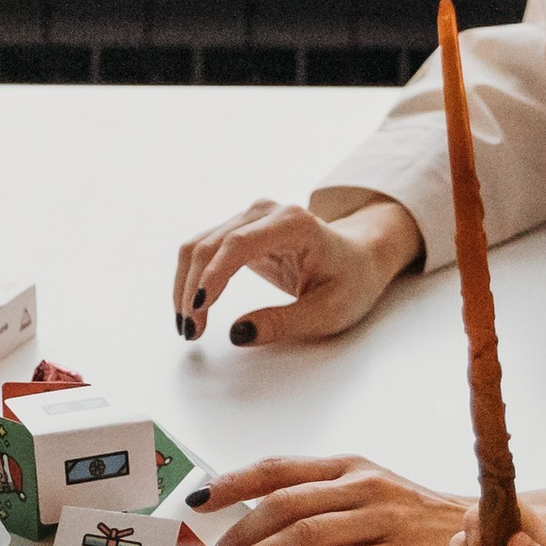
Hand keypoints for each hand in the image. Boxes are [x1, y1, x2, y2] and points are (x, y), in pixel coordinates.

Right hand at [172, 195, 422, 346]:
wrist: (360, 257)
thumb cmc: (351, 282)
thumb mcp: (328, 312)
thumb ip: (284, 323)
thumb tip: (237, 334)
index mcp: (294, 223)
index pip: (240, 244)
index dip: (214, 275)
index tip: (199, 308)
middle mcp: (266, 212)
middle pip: (211, 245)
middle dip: (193, 289)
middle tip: (191, 332)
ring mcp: (249, 217)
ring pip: (199, 246)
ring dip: (185, 285)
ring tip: (188, 326)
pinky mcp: (238, 230)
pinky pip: (203, 250)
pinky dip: (191, 279)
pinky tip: (191, 307)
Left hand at [197, 453, 466, 545]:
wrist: (488, 534)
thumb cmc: (416, 523)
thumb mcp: (367, 497)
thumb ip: (321, 503)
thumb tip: (257, 522)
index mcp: (347, 466)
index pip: (278, 468)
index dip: (233, 482)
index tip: (198, 499)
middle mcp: (361, 484)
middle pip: (284, 503)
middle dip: (239, 531)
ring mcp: (381, 516)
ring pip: (306, 533)